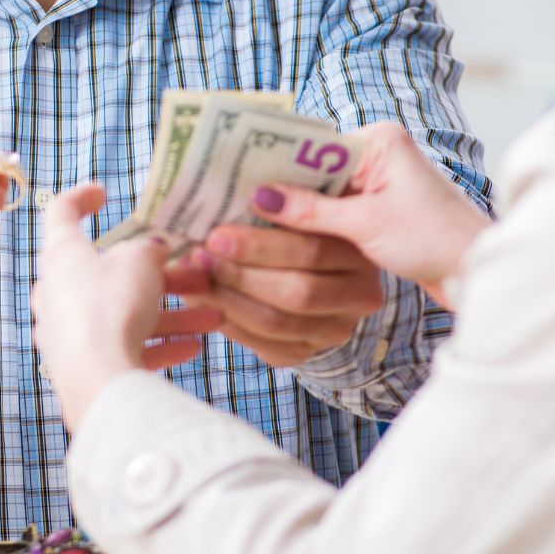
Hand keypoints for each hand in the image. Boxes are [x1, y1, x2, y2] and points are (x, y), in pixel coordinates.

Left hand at [32, 184, 220, 430]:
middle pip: (107, 272)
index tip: (104, 193)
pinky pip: (124, 347)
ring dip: (170, 314)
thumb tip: (154, 250)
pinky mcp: (82, 366)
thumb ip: (150, 249)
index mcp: (61, 255)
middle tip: (192, 274)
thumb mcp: (142, 262)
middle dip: (155, 274)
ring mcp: (67, 332)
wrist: (98, 383)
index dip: (82, 197)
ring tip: (212, 317)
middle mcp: (56, 292)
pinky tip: (194, 348)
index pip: (61, 212)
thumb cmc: (112, 308)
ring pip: (123, 314)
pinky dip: (158, 344)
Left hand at [180, 223, 384, 366]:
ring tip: (193, 278)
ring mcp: (334, 330)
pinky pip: (263, 344)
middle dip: (239, 274)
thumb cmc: (301, 229)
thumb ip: (282, 205)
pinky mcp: (306, 353)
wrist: (315, 275)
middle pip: (295, 292)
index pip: (312, 251)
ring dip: (227, 299)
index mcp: (361, 253)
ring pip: (276, 322)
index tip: (217, 232)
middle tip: (200, 256)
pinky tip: (201, 302)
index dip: (260, 245)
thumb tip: (236, 200)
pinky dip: (228, 323)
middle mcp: (359, 297)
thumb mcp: (303, 212)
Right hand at [249, 122, 490, 307]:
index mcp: (377, 140)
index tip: (234, 179)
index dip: (272, 164)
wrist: (475, 271)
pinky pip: (328, 209)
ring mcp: (372, 179)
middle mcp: (373, 152)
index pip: (310, 146)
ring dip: (288, 210)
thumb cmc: (434, 240)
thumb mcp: (366, 224)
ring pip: (315, 191)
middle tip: (231, 204)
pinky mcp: (372, 205)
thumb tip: (260, 197)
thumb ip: (310, 210)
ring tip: (245, 222)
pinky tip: (277, 237)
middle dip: (275, 188)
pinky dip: (307, 224)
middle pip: (309, 167)